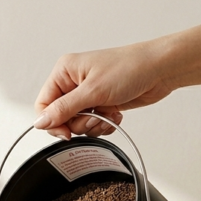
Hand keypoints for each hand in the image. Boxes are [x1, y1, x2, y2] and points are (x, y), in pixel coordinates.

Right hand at [33, 42, 173, 138]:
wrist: (160, 69)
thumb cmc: (130, 68)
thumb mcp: (92, 91)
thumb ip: (64, 109)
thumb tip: (40, 122)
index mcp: (64, 72)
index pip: (43, 104)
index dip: (52, 122)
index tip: (67, 133)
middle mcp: (73, 82)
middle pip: (61, 118)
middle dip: (80, 123)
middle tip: (95, 116)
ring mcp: (88, 94)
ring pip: (78, 124)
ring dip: (94, 124)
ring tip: (108, 113)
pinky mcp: (101, 104)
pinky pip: (93, 125)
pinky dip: (104, 124)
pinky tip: (115, 113)